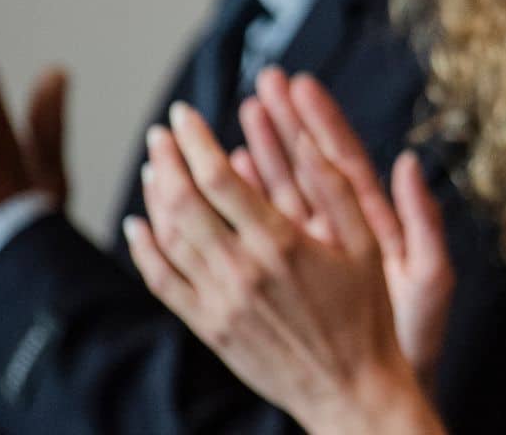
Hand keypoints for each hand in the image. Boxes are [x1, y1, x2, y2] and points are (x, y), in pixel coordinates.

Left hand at [124, 96, 442, 434]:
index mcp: (282, 244)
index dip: (194, 141)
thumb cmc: (366, 315)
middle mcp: (243, 271)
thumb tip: (307, 139)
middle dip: (168, 159)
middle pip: (183, 203)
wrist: (350, 389)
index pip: (219, 179)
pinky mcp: (209, 327)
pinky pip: (164, 283)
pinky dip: (145, 250)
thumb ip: (336, 188)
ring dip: (156, 196)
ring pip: (169, 239)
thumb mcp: (366, 244)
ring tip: (154, 166)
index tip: (185, 116)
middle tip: (163, 131)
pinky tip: (139, 226)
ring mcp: (220, 302)